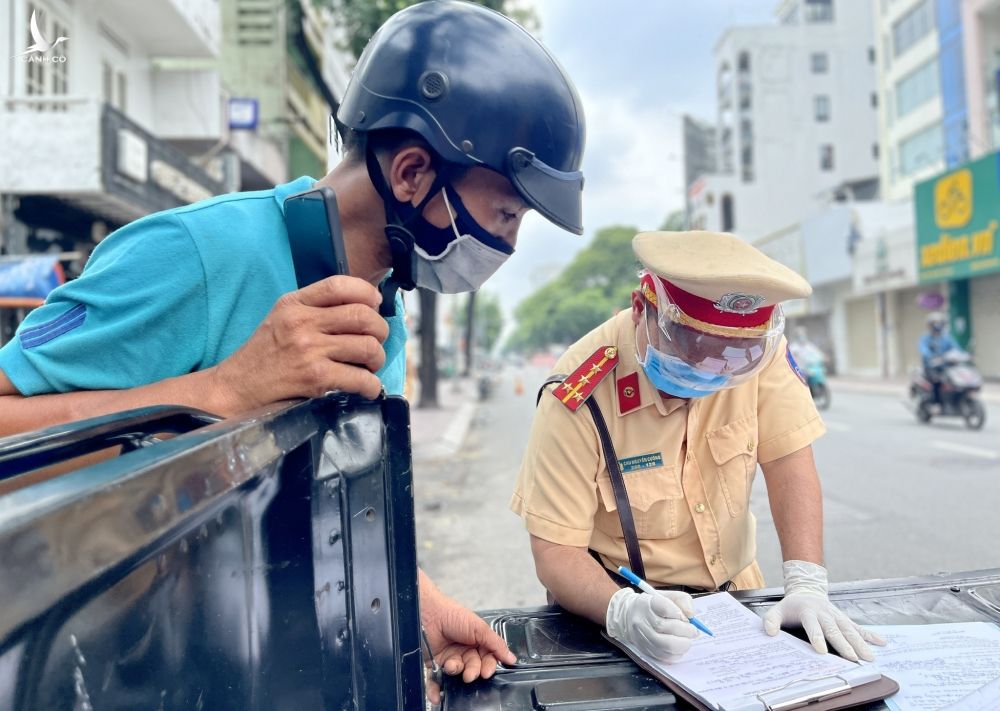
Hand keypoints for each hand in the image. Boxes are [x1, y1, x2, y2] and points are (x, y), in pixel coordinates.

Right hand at [209, 276, 387, 412]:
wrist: (235, 389)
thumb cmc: (264, 355)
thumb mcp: (282, 319)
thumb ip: (316, 309)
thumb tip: (366, 308)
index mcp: (294, 303)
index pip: (340, 285)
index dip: (367, 293)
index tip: (375, 306)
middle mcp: (302, 322)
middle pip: (363, 316)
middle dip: (380, 331)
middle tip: (376, 342)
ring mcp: (309, 350)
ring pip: (368, 347)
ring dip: (377, 360)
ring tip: (369, 366)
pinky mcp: (315, 378)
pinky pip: (361, 379)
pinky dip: (371, 386)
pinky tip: (367, 388)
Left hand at [419, 574, 515, 703]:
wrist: (428, 613)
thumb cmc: (452, 614)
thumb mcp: (479, 627)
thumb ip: (496, 644)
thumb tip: (511, 658)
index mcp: (476, 641)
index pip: (487, 658)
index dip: (488, 666)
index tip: (487, 672)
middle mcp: (464, 650)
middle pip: (474, 668)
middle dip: (473, 671)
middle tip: (470, 673)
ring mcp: (449, 657)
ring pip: (457, 674)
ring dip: (456, 673)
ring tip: (451, 666)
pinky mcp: (434, 664)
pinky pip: (436, 680)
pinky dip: (436, 690)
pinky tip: (437, 696)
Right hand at [605, 587, 697, 662]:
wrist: (630, 617)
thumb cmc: (655, 606)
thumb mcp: (669, 597)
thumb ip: (683, 601)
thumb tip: (691, 615)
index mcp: (648, 603)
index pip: (663, 606)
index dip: (678, 613)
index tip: (686, 616)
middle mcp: (642, 620)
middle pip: (663, 627)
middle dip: (684, 631)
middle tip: (693, 631)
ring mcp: (642, 636)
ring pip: (664, 644)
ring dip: (682, 644)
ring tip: (687, 640)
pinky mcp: (645, 649)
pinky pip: (664, 656)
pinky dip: (676, 654)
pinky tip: (679, 647)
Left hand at [762, 560, 885, 661]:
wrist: (806, 590)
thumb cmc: (790, 606)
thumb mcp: (776, 610)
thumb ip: (770, 620)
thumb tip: (769, 632)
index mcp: (808, 611)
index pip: (812, 626)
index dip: (816, 638)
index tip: (821, 651)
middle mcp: (825, 613)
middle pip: (835, 630)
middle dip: (844, 644)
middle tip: (852, 658)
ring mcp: (836, 616)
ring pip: (850, 630)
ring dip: (860, 643)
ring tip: (869, 657)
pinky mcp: (844, 619)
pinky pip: (858, 627)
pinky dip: (870, 635)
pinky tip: (882, 642)